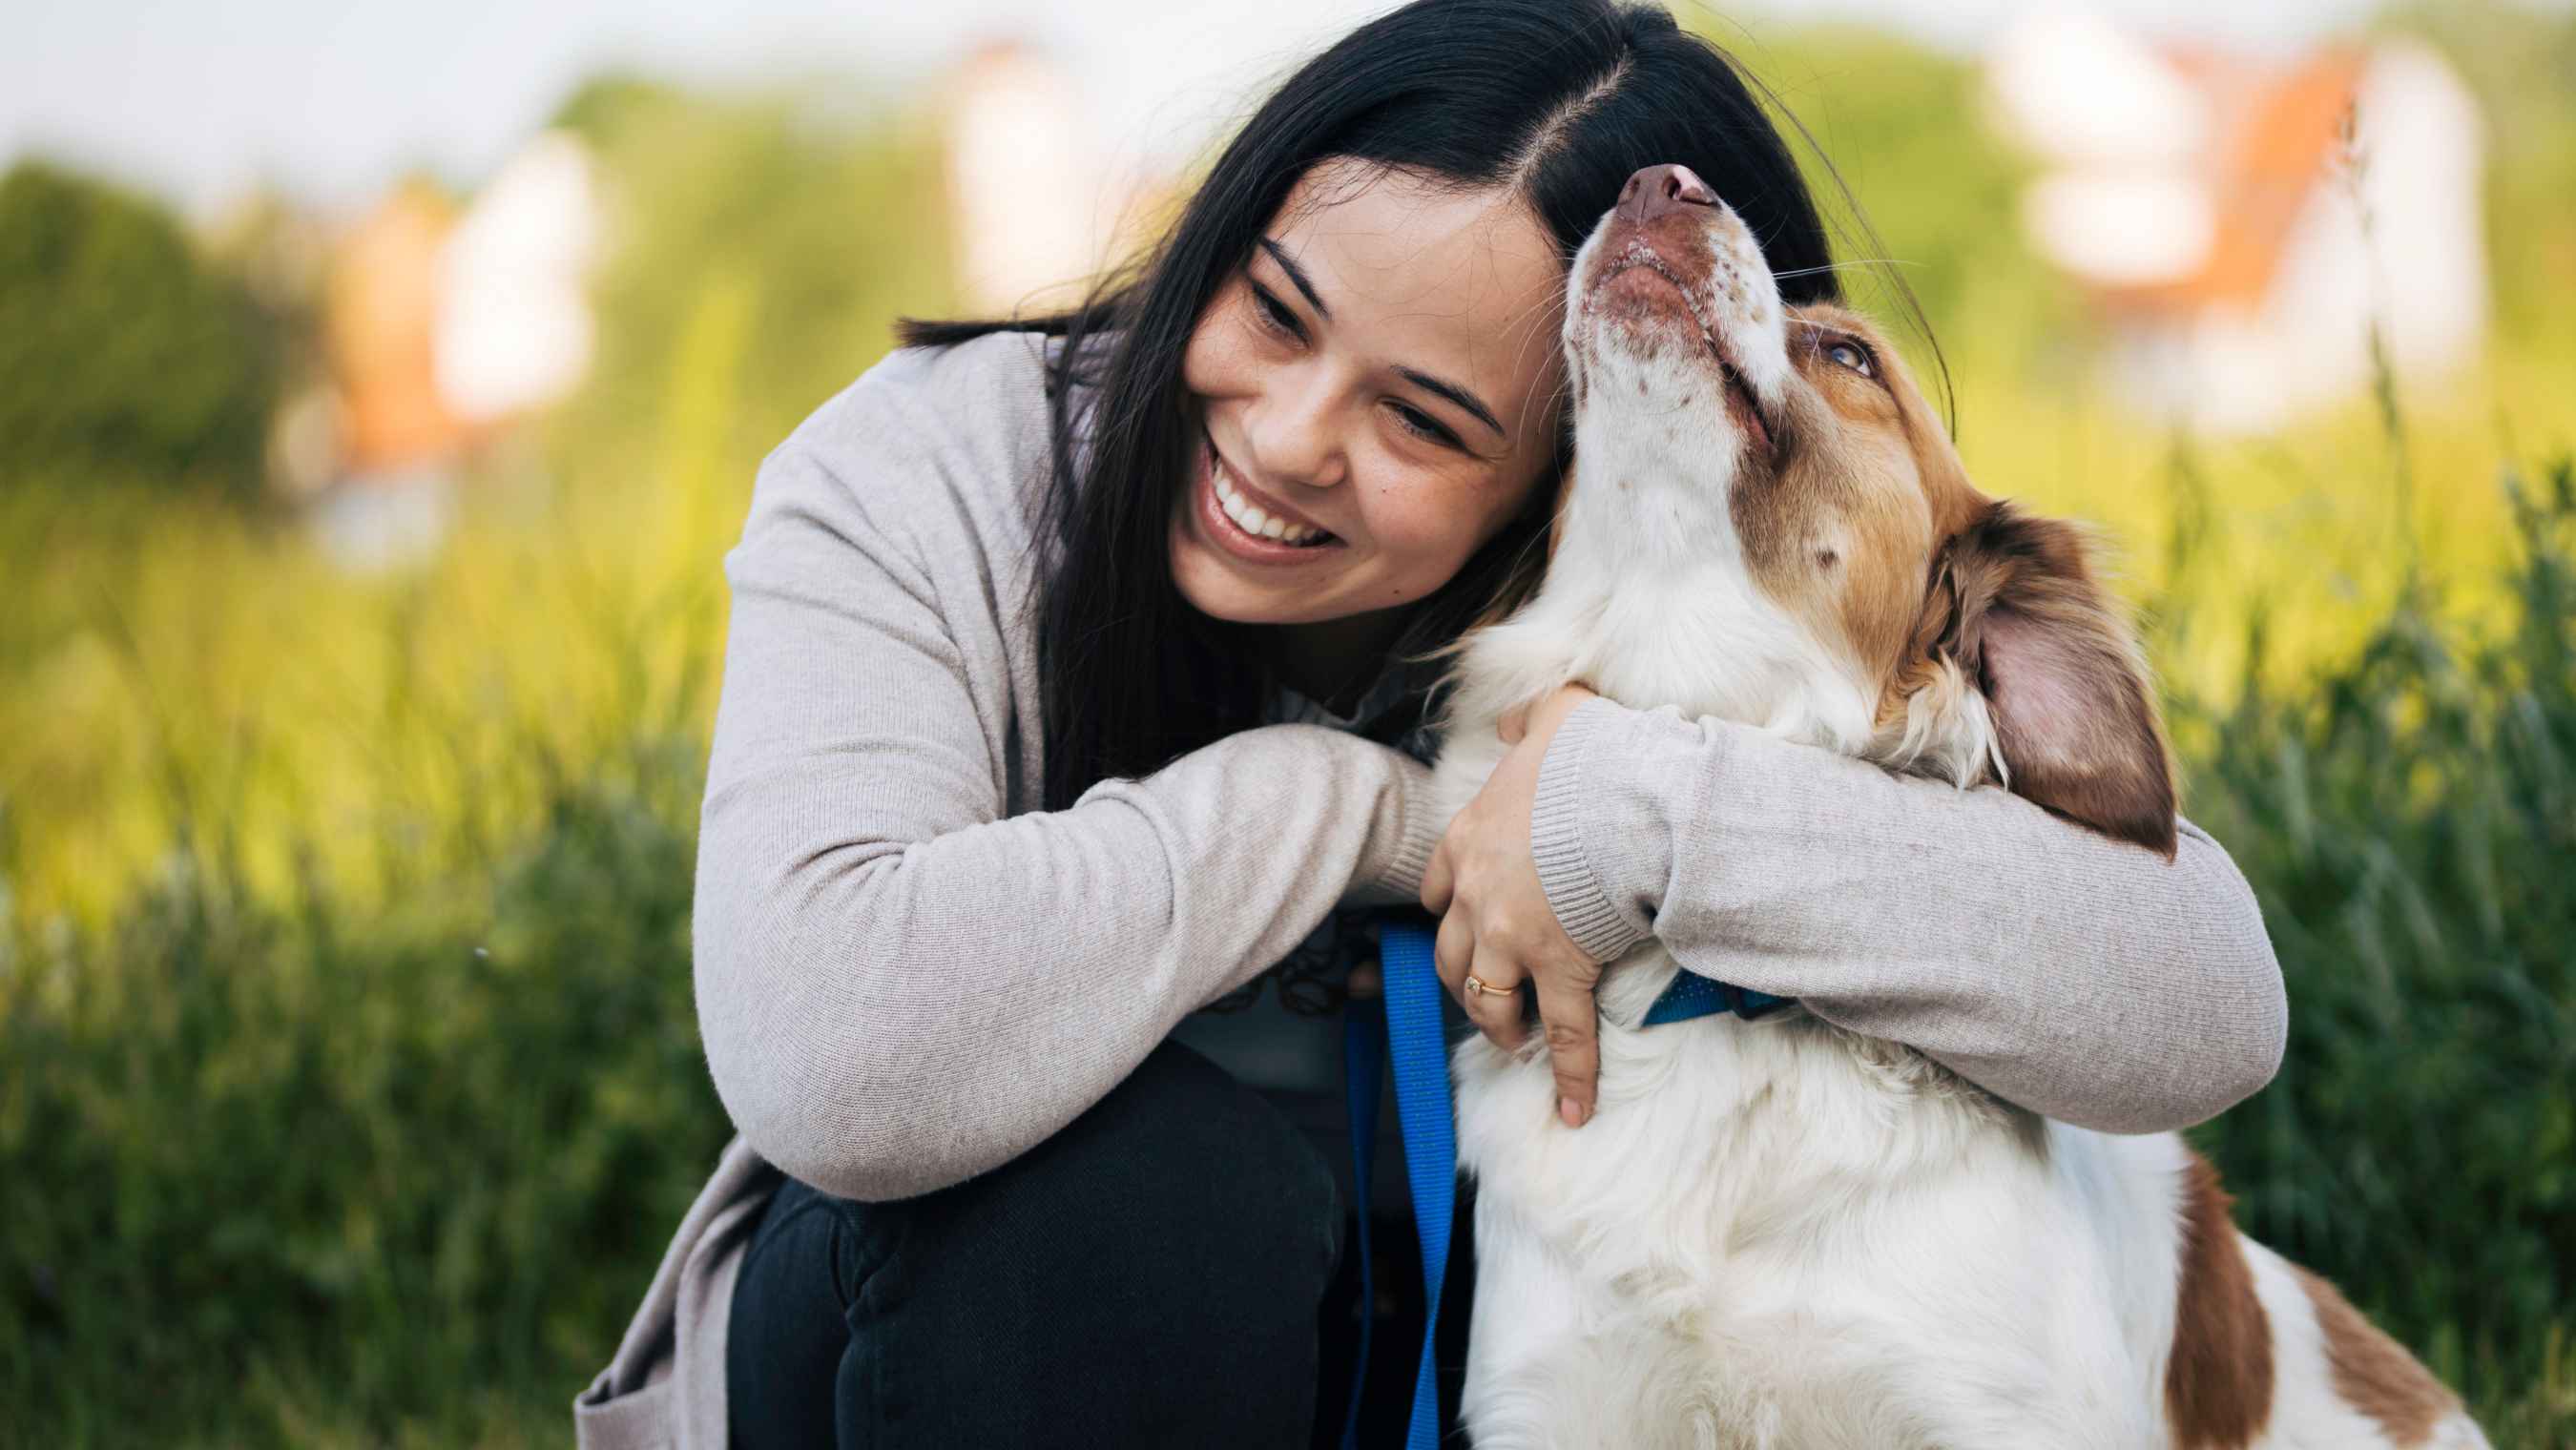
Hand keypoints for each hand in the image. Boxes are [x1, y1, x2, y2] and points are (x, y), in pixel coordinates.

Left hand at [1419, 683, 1603, 1126]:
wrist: (1625, 795)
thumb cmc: (1594, 756)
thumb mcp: (1554, 717)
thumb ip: (1528, 722)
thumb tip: (1515, 722)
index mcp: (1468, 841)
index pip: (1436, 891)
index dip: (1448, 914)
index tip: (1461, 926)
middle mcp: (1476, 896)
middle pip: (1449, 954)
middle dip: (1463, 980)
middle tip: (1487, 996)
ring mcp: (1512, 938)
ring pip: (1487, 1000)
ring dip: (1499, 1027)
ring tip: (1518, 1046)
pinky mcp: (1557, 969)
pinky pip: (1563, 1034)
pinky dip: (1570, 1076)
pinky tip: (1575, 1109)